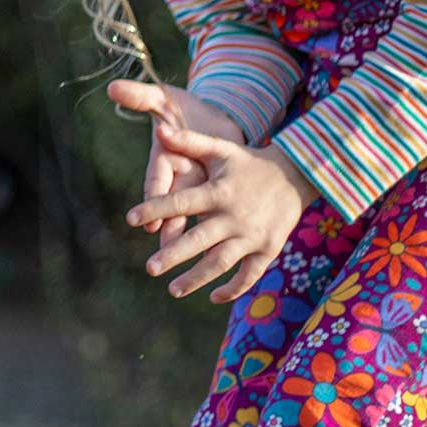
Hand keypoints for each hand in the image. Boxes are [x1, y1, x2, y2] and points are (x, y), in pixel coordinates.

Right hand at [108, 79, 245, 248]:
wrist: (216, 113)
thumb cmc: (185, 107)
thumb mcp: (164, 98)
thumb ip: (141, 95)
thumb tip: (114, 88)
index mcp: (166, 156)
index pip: (157, 180)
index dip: (153, 200)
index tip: (148, 222)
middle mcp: (179, 176)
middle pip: (172, 206)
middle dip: (168, 228)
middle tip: (163, 252)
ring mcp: (198, 186)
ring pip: (191, 215)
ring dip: (187, 237)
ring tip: (186, 262)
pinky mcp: (216, 191)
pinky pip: (211, 212)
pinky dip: (212, 232)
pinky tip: (217, 253)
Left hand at [126, 119, 318, 302]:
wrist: (295, 176)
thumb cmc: (249, 162)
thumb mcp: (221, 149)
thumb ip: (190, 141)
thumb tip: (160, 130)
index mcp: (219, 191)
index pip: (182, 202)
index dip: (155, 209)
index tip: (131, 219)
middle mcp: (234, 216)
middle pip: (199, 240)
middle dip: (173, 255)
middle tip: (149, 268)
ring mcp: (252, 235)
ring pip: (221, 263)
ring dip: (197, 279)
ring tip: (173, 290)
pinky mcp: (268, 249)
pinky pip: (250, 275)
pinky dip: (233, 289)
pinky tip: (213, 297)